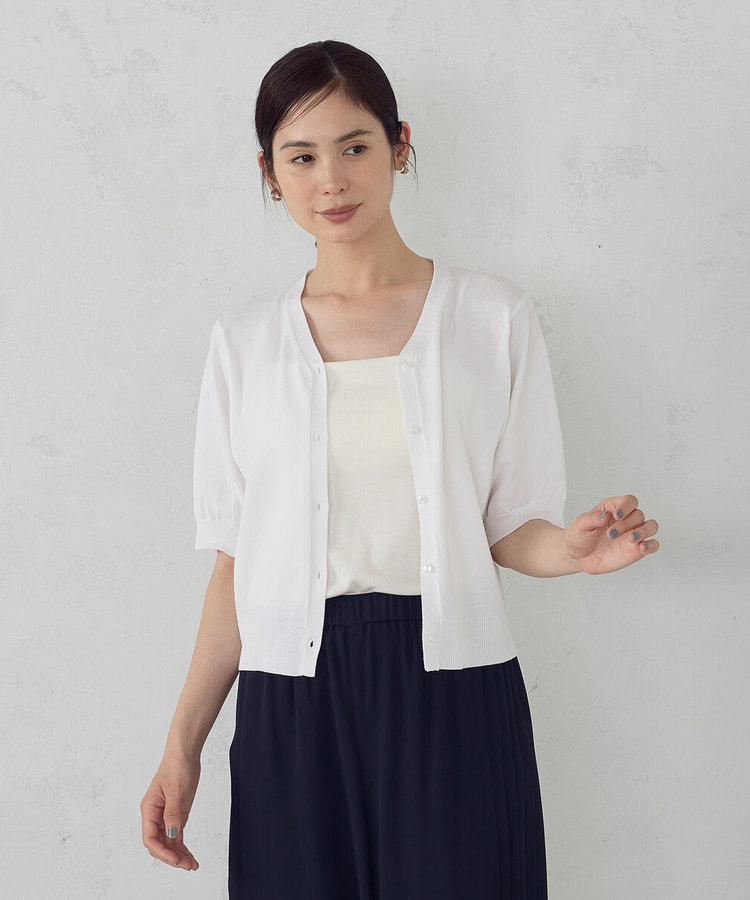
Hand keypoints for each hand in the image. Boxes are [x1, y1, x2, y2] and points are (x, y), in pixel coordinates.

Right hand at [141, 755, 200, 870]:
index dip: (162, 851)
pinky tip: (190, 856)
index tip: (176, 859)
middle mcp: (154, 815)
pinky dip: (182, 847)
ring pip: (169, 842)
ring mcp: (165, 816)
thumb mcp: (176, 791)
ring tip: (192, 865)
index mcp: (149, 809)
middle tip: (188, 865)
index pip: (150, 838)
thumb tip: (171, 834)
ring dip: (179, 855)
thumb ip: (173, 814)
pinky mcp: (175, 815)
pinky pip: (176, 836)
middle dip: (172, 857)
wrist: (185, 754)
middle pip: (159, 844)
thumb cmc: (177, 767)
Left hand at [564, 495, 659, 574]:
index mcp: (613, 508)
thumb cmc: (579, 536)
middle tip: (611, 535)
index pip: (629, 501)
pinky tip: (642, 548)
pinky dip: (651, 545)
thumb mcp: (580, 525)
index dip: (626, 506)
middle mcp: (626, 520)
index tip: (616, 515)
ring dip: (644, 531)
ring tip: (631, 538)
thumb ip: (592, 518)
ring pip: (651, 526)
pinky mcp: (636, 550)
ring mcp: (633, 534)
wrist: (577, 556)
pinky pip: (652, 545)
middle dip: (627, 523)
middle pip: (639, 514)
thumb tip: (606, 515)